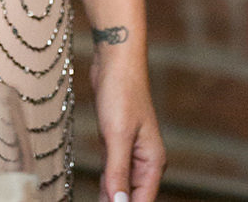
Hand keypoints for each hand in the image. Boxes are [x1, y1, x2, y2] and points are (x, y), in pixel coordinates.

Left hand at [90, 52, 165, 201]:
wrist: (115, 59)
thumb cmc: (122, 91)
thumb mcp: (117, 135)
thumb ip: (118, 173)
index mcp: (152, 162)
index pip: (142, 201)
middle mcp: (144, 161)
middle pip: (131, 197)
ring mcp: (130, 152)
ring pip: (120, 186)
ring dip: (108, 197)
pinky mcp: (116, 142)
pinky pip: (111, 171)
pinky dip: (104, 183)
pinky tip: (94, 192)